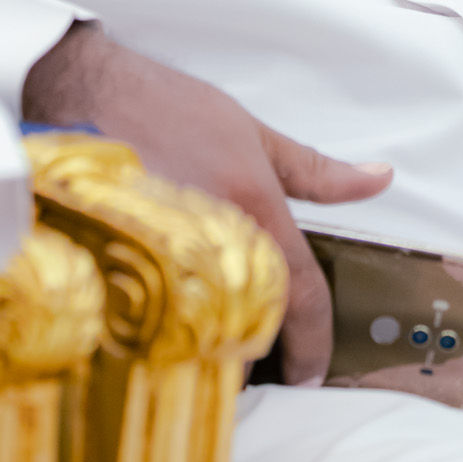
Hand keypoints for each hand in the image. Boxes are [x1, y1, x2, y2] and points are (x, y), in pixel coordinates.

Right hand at [23, 23, 391, 381]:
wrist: (82, 89)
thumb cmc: (167, 105)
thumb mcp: (251, 131)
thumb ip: (316, 171)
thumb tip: (379, 179)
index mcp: (253, 207)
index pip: (301, 296)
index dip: (314, 345)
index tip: (310, 373)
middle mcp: (212, 237)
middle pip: (250, 331)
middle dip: (254, 353)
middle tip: (248, 358)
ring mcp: (162, 256)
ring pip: (200, 342)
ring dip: (208, 355)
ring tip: (202, 348)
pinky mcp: (116, 269)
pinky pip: (150, 331)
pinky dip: (162, 344)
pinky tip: (159, 339)